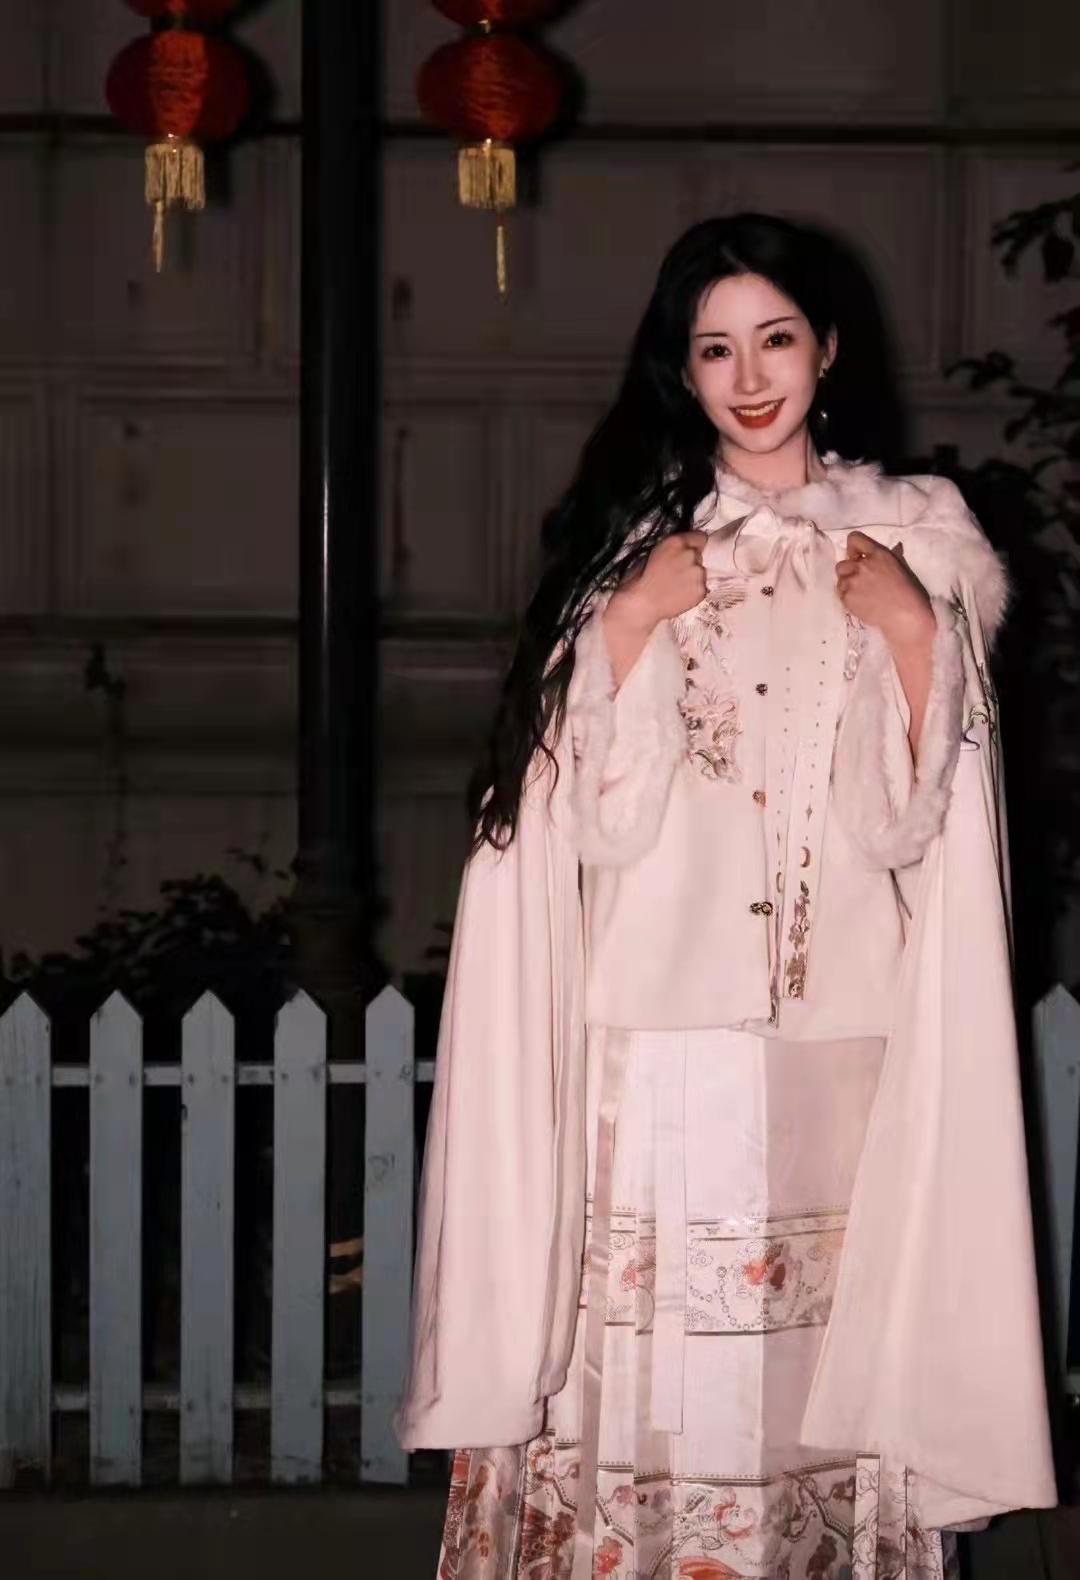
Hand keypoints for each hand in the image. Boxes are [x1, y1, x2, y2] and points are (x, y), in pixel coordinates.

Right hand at [607, 531, 708, 632]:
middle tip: (676, 573)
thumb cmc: (639, 579)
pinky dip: (693, 592)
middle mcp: (690, 554)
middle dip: (690, 562)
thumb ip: (672, 549)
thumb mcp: (653, 553)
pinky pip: (701, 588)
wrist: (641, 603)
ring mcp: (698, 573)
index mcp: (676, 542)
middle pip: (698, 555)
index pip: (700, 537)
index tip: (688, 552)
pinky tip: (679, 596)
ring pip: (700, 572)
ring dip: (692, 577)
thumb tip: (680, 551)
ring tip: (676, 587)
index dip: (694, 545)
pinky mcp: (701, 590)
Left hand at [836, 529, 934, 647]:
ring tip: (861, 594)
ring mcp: (853, 581)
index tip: (857, 557)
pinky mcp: (847, 597)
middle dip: (849, 571)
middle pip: (842, 563)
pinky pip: (841, 594)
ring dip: (847, 585)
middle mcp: (862, 565)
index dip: (853, 548)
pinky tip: (861, 602)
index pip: (854, 539)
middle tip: (860, 581)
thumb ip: (893, 556)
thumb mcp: (902, 568)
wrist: (904, 615)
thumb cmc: (909, 591)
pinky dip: (848, 598)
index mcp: (878, 554)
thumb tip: (896, 546)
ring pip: (840, 580)